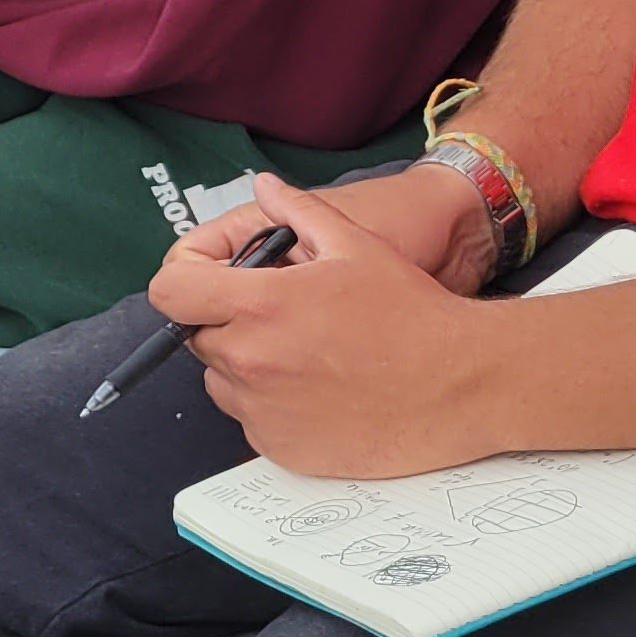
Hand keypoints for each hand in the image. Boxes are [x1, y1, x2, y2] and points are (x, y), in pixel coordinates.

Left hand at [142, 170, 505, 471]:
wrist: (465, 383)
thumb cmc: (414, 312)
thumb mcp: (355, 243)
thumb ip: (297, 211)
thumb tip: (264, 188)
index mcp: (260, 305)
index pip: (170, 291)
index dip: (184, 280)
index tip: (207, 280)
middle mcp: (251, 361)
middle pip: (197, 335)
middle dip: (224, 320)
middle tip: (275, 313)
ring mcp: (264, 410)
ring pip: (222, 381)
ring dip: (245, 364)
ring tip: (303, 350)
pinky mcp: (281, 448)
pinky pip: (252, 419)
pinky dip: (271, 404)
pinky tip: (318, 388)